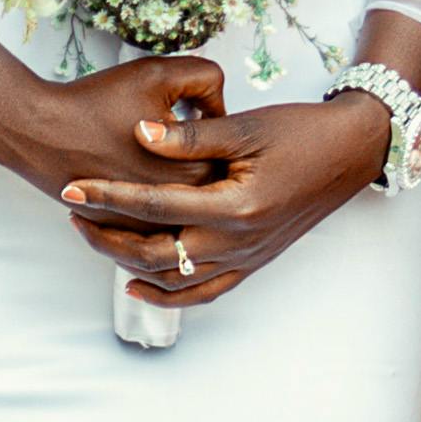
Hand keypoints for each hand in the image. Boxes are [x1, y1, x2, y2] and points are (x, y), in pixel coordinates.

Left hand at [71, 75, 393, 307]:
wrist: (350, 151)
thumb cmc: (301, 132)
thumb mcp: (246, 127)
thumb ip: (192, 136)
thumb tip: (140, 133)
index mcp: (235, 206)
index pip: (154, 205)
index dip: (107, 196)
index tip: (70, 186)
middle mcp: (239, 242)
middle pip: (154, 253)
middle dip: (106, 235)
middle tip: (72, 213)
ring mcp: (247, 258)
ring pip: (173, 280)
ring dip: (128, 264)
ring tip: (94, 237)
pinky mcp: (253, 263)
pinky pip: (204, 292)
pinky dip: (168, 294)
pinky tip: (135, 284)